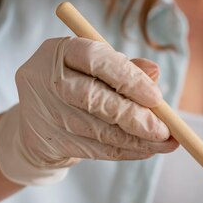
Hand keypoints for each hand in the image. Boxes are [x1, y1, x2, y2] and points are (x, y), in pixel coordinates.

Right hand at [0, 37, 177, 184]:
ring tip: (163, 144)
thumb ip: (127, 68)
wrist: (38, 120)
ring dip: (136, 141)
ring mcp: (44, 112)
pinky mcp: (49, 142)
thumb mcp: (100, 70)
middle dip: (135, 117)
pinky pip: (95, 150)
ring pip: (98, 130)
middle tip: (164, 131)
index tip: (157, 98)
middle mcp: (47, 79)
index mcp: (61, 51)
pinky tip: (146, 150)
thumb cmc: (79, 86)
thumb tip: (155, 72)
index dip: (128, 79)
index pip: (96, 60)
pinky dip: (125, 151)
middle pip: (94, 99)